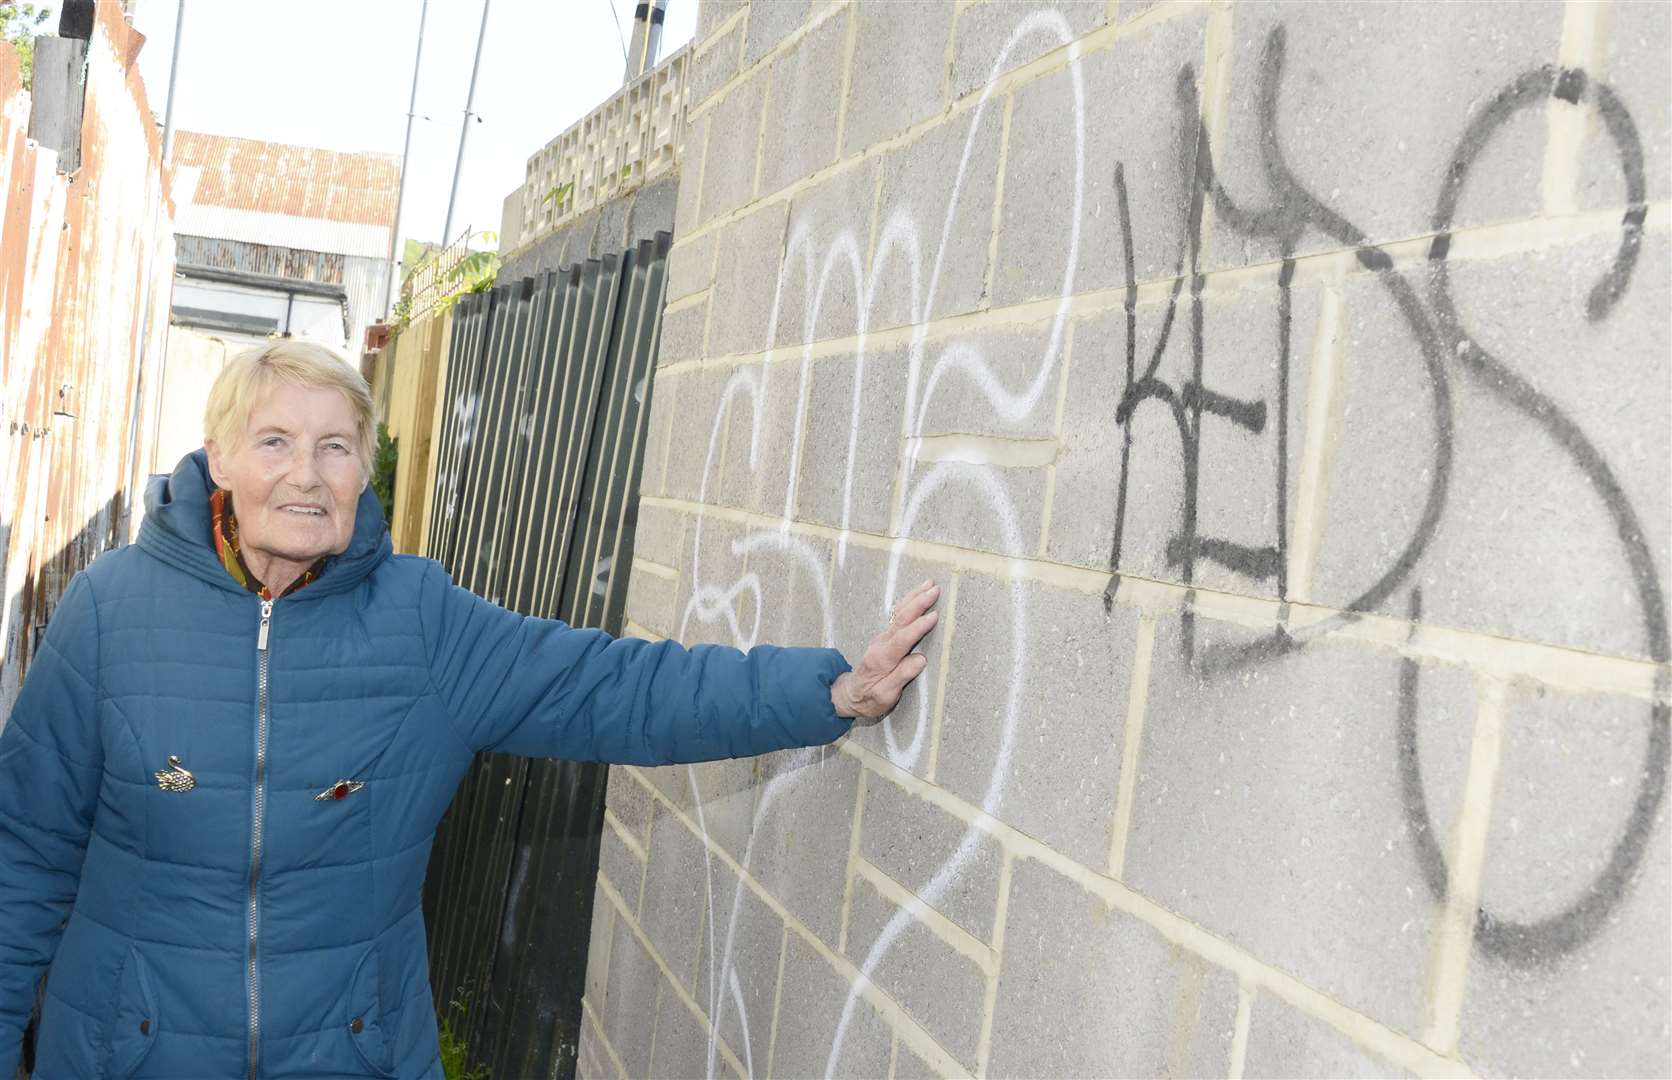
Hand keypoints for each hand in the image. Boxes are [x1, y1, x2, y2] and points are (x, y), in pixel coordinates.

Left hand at [831, 579, 940, 720]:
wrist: (851, 694)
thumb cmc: (870, 698)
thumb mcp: (885, 696)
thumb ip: (901, 677)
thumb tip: (920, 660)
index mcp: (881, 659)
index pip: (902, 639)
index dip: (918, 627)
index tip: (934, 616)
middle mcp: (881, 644)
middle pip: (900, 620)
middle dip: (918, 603)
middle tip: (935, 589)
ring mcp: (882, 638)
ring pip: (898, 614)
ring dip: (914, 598)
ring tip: (929, 584)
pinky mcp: (885, 637)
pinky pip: (897, 616)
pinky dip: (908, 603)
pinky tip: (916, 594)